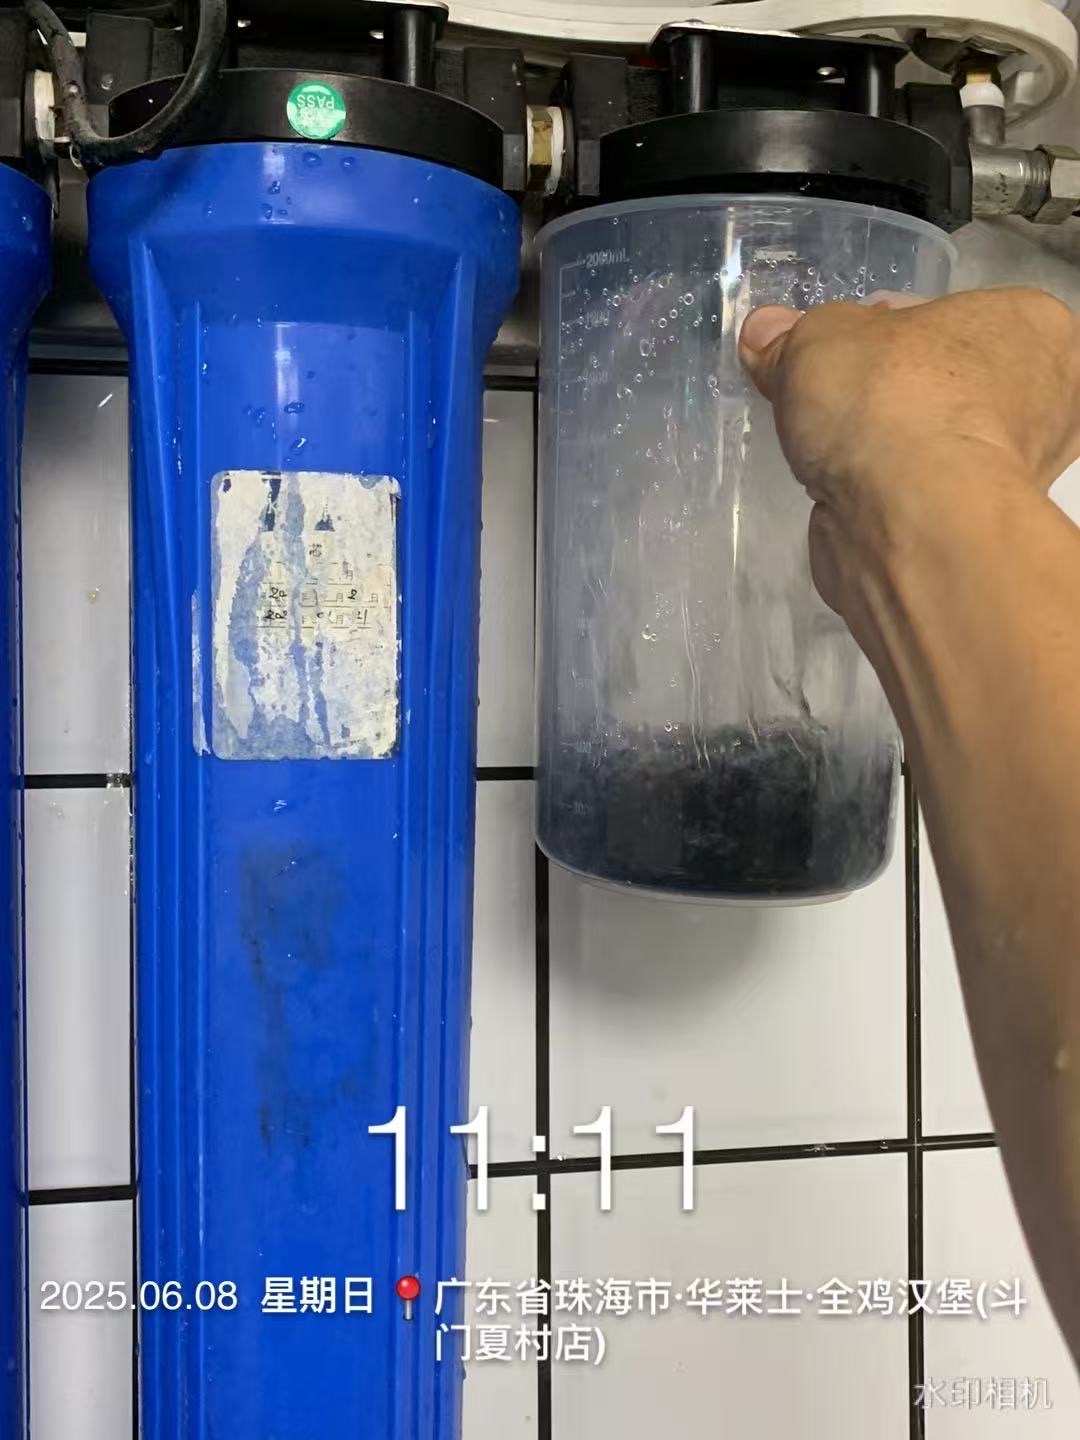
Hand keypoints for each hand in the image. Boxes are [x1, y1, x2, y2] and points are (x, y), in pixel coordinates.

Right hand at [738, 288, 1079, 620]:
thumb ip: (791, 337)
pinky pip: (914, 494)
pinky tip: (839, 488)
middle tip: (821, 395)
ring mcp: (1013, 473)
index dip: (879, 327)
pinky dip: (879, 492)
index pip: (947, 315)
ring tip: (821, 447)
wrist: (905, 520)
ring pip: (925, 443)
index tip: (834, 349)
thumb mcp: (821, 338)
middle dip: (878, 390)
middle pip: (938, 381)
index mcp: (1031, 328)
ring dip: (876, 445)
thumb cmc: (890, 400)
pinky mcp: (971, 530)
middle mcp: (1041, 401)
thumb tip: (765, 334)